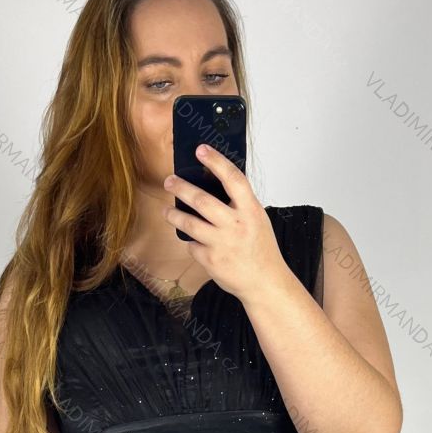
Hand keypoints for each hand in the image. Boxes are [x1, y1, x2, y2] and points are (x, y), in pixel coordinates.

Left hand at [163, 144, 288, 303]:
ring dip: (173, 215)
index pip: (233, 179)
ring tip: (167, 210)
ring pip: (189, 223)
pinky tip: (194, 242)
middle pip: (202, 200)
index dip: (216, 161)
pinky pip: (192, 246)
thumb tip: (215, 184)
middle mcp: (235, 225)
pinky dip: (191, 243)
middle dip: (181, 188)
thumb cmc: (261, 250)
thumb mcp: (257, 220)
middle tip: (170, 181)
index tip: (201, 150)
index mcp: (250, 211)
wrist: (264, 283)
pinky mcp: (211, 261)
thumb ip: (240, 204)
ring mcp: (222, 244)